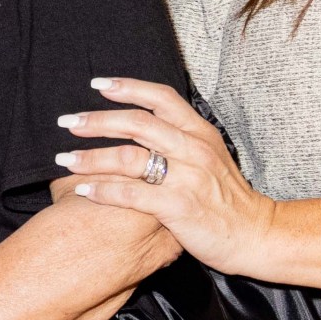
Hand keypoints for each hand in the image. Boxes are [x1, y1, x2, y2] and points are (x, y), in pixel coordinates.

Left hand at [54, 77, 273, 272]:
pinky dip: (104, 191)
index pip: (161, 97)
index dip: (127, 87)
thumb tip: (144, 121)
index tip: (97, 84)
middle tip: (67, 122)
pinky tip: (84, 190)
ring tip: (65, 160)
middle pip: (137, 123)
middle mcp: (194, 149)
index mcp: (201, 132)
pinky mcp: (180, 207)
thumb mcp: (211, 156)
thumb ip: (182, 137)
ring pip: (129, 158)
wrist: (255, 235)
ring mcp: (188, 178)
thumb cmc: (227, 197)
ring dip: (91, 157)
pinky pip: (132, 194)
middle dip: (97, 120)